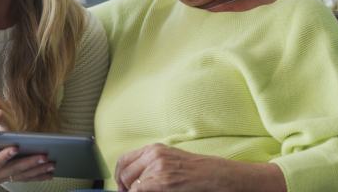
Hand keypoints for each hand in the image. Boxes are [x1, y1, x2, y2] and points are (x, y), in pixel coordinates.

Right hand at [0, 143, 54, 191]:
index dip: (4, 156)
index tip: (15, 147)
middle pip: (14, 169)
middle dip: (30, 163)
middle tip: (45, 157)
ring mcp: (0, 180)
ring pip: (22, 175)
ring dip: (38, 170)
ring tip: (52, 165)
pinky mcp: (4, 180)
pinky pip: (23, 179)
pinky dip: (37, 176)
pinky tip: (50, 173)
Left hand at [115, 144, 285, 191]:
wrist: (219, 176)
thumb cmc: (198, 172)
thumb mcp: (171, 162)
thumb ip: (151, 167)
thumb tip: (132, 182)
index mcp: (154, 149)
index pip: (123, 161)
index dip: (118, 177)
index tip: (121, 188)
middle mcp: (153, 155)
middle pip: (123, 174)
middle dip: (123, 188)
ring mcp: (157, 168)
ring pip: (131, 185)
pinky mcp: (162, 181)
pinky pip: (139, 191)